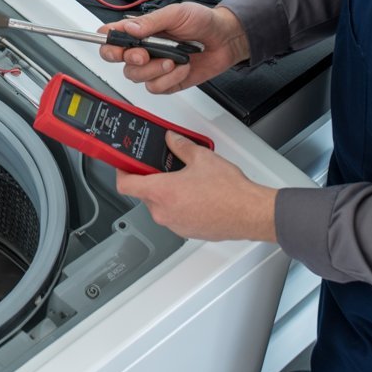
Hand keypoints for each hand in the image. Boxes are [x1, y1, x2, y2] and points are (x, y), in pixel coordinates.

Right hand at [98, 2, 250, 93]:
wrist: (225, 39)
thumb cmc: (202, 21)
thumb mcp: (176, 13)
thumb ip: (151, 22)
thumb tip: (128, 28)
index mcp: (141, 30)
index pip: (112, 37)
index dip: (106, 42)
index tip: (112, 43)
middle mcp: (144, 49)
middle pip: (117, 61)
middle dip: (129, 59)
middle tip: (143, 54)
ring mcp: (154, 66)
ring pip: (136, 76)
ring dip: (154, 69)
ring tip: (172, 59)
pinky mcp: (166, 81)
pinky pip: (156, 87)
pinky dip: (170, 78)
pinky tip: (181, 67)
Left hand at [116, 134, 276, 241]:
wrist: (249, 213)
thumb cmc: (230, 192)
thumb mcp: (201, 157)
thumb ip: (180, 146)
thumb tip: (171, 140)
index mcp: (161, 192)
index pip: (125, 185)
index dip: (121, 172)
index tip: (124, 164)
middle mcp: (163, 212)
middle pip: (143, 194)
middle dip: (151, 179)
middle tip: (163, 167)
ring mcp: (174, 224)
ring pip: (159, 205)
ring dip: (166, 193)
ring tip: (185, 180)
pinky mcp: (186, 231)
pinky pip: (173, 215)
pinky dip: (178, 205)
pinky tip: (194, 195)